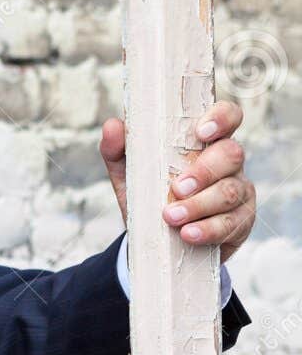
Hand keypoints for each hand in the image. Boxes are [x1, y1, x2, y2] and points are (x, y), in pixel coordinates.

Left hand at [99, 100, 256, 263]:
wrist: (158, 238)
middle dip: (204, 172)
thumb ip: (119, 149)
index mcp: (206, 143)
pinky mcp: (241, 221)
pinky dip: (208, 229)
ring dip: (199, 205)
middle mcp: (228, 164)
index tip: (200, 132)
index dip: (221, 118)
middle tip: (177, 188)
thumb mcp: (130, 173)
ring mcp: (239, 191)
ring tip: (171, 217)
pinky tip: (188, 233)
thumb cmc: (149, 195)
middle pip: (232, 154)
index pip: (228, 116)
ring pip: (230, 192)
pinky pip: (233, 224)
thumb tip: (112, 126)